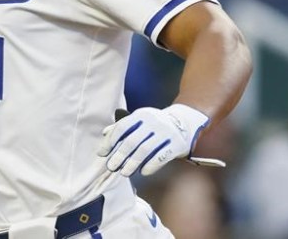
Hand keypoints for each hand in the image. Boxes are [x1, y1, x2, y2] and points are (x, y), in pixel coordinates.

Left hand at [97, 104, 212, 176]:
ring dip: (132, 163)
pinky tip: (143, 172)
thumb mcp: (140, 120)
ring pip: (145, 150)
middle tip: (111, 167)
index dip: (110, 141)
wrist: (185, 123)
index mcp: (141, 114)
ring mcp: (166, 133)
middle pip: (132, 140)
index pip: (121, 128)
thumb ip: (122, 125)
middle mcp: (153, 122)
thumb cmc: (155, 124)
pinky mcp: (177, 144)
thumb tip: (104, 134)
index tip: (102, 153)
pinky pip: (161, 157)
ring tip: (124, 173)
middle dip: (119, 155)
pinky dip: (150, 165)